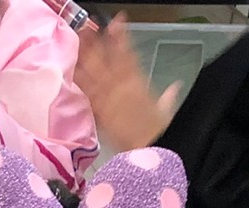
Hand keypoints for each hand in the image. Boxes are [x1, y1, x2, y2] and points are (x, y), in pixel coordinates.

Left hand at [75, 15, 178, 150]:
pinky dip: (81, 79)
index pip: (128, 53)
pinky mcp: (101, 110)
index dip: (122, 35)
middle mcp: (123, 85)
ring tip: (77, 38)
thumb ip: (168, 97)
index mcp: (139, 82)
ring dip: (85, 54)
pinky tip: (73, 68)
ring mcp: (110, 97)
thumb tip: (174, 89)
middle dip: (96, 41)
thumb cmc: (158, 131)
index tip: (117, 20)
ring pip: (95, 71)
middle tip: (86, 26)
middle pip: (106, 58)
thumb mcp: (165, 110)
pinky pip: (89, 92)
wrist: (151, 146)